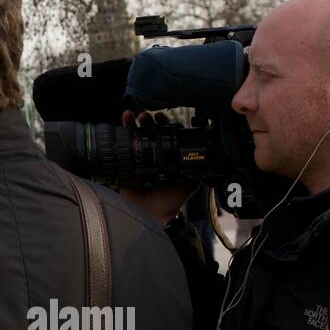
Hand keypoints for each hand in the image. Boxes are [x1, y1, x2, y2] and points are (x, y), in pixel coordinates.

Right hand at [115, 110, 198, 225]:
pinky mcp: (124, 162)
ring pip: (134, 134)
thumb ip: (196, 173)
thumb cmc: (169, 201)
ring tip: (135, 115)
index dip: (163, 124)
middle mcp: (151, 155)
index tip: (163, 118)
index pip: (164, 135)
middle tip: (148, 117)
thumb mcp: (188, 185)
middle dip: (148, 121)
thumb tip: (207, 162)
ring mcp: (136, 158)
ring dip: (134, 122)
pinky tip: (125, 119)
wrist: (152, 214)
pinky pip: (122, 144)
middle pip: (148, 131)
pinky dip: (122, 130)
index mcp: (166, 157)